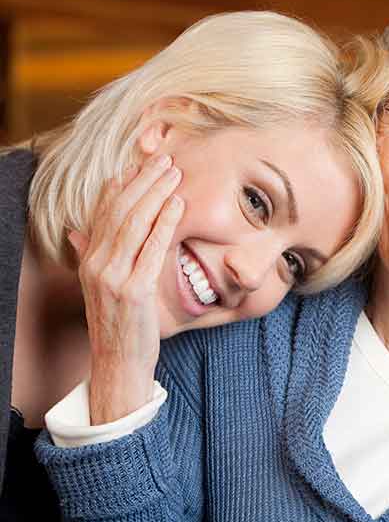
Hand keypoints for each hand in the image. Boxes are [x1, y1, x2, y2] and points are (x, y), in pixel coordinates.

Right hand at [69, 127, 182, 423]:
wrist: (119, 361)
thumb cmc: (120, 321)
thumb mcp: (101, 286)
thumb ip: (89, 255)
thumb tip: (77, 231)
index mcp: (89, 260)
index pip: (103, 213)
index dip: (121, 185)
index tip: (138, 164)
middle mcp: (97, 265)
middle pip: (120, 211)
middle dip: (143, 181)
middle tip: (164, 160)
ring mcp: (114, 277)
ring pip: (134, 224)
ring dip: (156, 194)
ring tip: (174, 173)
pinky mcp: (134, 290)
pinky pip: (151, 248)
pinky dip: (165, 223)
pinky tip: (177, 205)